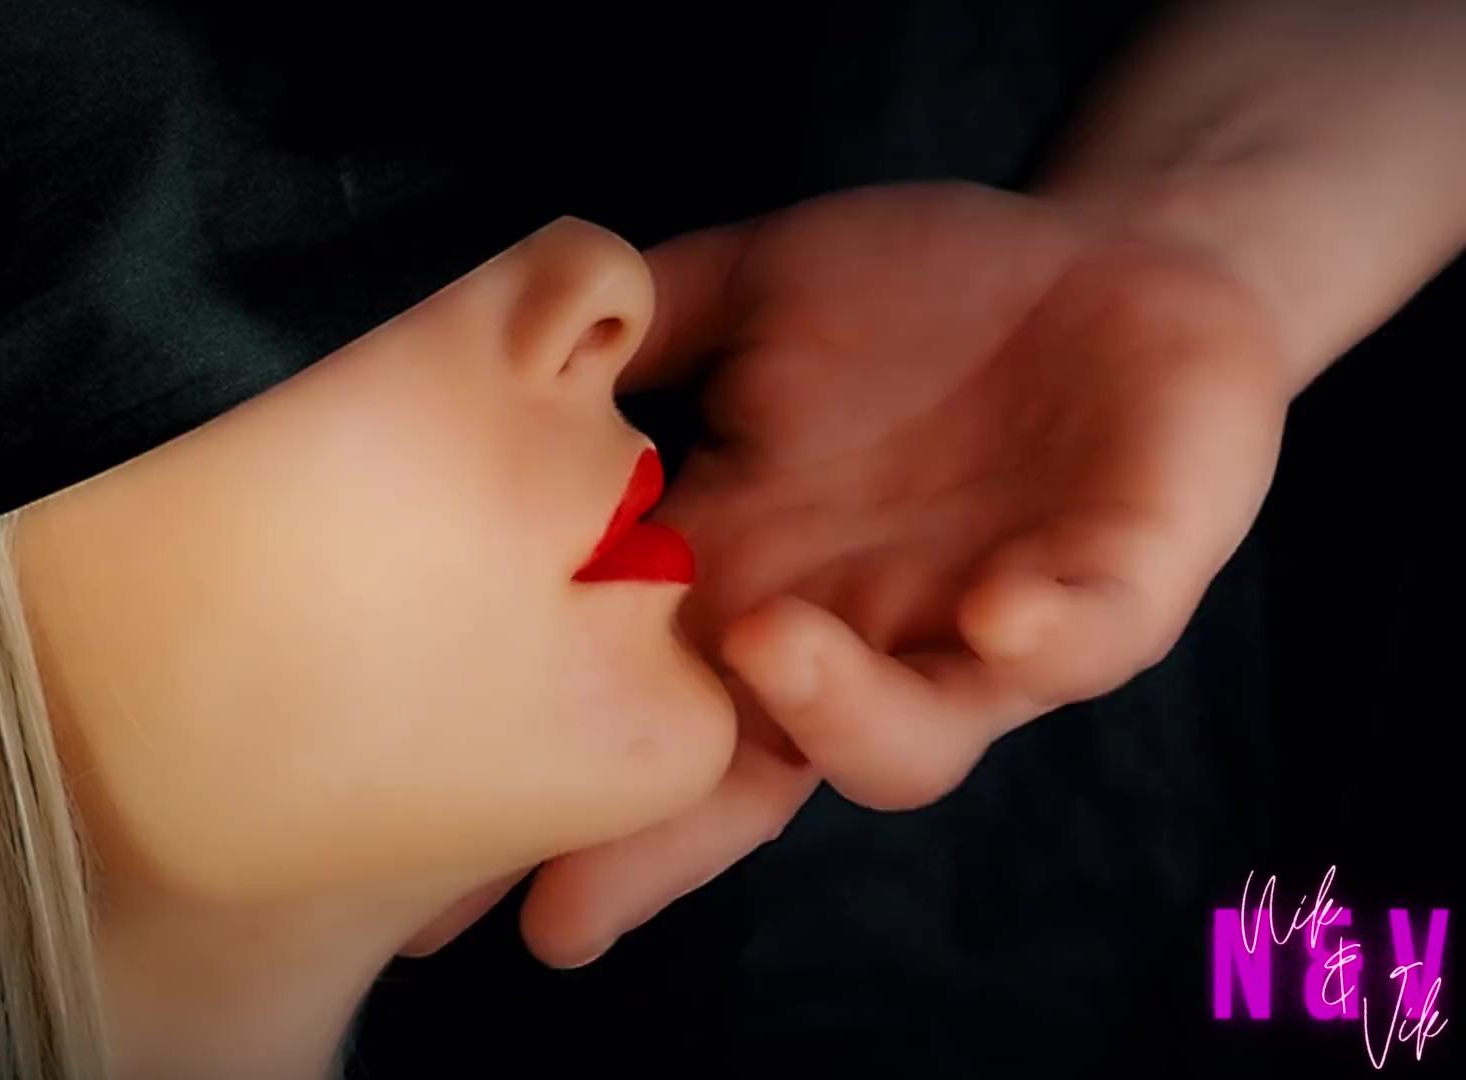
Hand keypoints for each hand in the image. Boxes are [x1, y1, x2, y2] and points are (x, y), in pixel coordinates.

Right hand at [496, 180, 1292, 966]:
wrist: (1120, 260)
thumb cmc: (933, 293)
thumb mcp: (762, 285)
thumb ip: (655, 323)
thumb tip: (520, 337)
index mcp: (755, 572)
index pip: (634, 702)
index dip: (552, 787)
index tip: (437, 871)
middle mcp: (851, 634)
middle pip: (741, 782)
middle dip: (656, 851)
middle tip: (562, 908)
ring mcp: (979, 632)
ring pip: (906, 742)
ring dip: (833, 710)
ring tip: (767, 644)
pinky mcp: (1115, 592)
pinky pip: (1077, 643)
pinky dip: (1040, 636)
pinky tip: (999, 607)